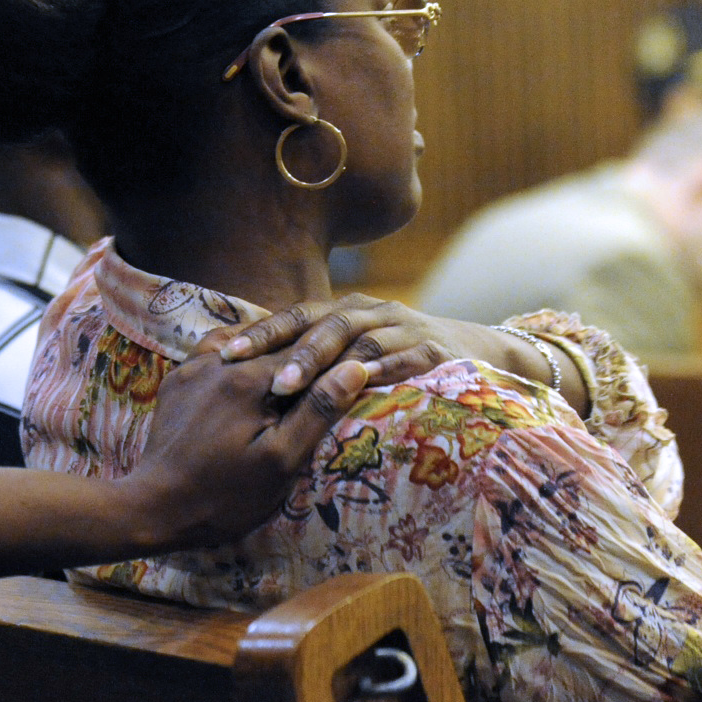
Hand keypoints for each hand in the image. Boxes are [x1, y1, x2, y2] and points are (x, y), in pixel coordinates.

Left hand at [0, 339, 367, 575]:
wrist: (155, 507)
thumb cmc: (225, 495)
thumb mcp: (281, 461)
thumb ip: (316, 410)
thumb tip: (355, 366)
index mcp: (248, 378)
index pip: (308, 352)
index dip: (340, 355)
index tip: (368, 356)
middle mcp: (218, 361)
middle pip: (277, 344)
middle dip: (309, 350)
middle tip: (342, 351)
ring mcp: (192, 368)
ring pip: (246, 342)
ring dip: (273, 347)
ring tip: (301, 359)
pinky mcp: (177, 381)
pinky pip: (215, 352)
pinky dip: (240, 353)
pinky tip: (254, 367)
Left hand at [216, 294, 585, 414]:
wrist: (480, 357)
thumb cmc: (395, 367)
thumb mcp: (352, 360)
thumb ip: (309, 362)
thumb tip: (248, 365)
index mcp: (339, 315)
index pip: (290, 319)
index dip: (257, 334)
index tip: (221, 355)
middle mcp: (366, 314)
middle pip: (319, 323)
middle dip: (285, 349)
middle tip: (256, 377)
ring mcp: (402, 329)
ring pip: (357, 338)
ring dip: (322, 362)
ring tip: (288, 388)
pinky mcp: (436, 351)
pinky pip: (405, 358)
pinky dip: (381, 370)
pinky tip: (357, 385)